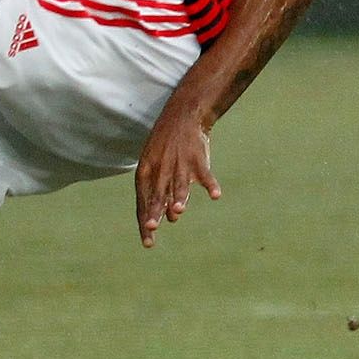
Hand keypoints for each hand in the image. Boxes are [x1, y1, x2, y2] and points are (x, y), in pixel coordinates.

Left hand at [133, 114, 221, 248]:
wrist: (183, 117)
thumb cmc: (166, 147)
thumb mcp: (155, 166)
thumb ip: (161, 192)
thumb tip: (169, 219)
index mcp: (146, 171)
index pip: (143, 199)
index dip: (144, 219)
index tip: (147, 241)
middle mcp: (161, 169)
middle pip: (158, 194)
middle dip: (154, 211)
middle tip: (152, 228)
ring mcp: (180, 164)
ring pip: (179, 184)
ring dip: (179, 197)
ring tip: (177, 211)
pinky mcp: (198, 160)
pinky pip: (205, 174)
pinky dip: (211, 184)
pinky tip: (215, 195)